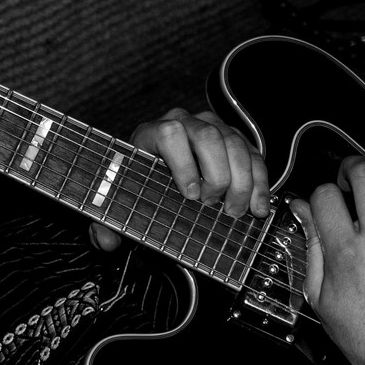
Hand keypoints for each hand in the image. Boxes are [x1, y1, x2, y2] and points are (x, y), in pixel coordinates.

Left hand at [89, 107, 271, 249]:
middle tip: (216, 208)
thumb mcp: (119, 201)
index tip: (191, 195)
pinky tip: (258, 207)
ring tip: (235, 213)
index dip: (183, 164)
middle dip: (218, 176)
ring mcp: (213, 128)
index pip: (169, 134)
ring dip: (241, 182)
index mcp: (152, 134)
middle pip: (209, 137)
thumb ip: (105, 221)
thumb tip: (105, 241)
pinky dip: (260, 183)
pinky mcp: (235, 140)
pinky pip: (253, 155)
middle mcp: (185, 123)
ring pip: (235, 144)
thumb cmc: (139, 184)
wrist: (156, 171)